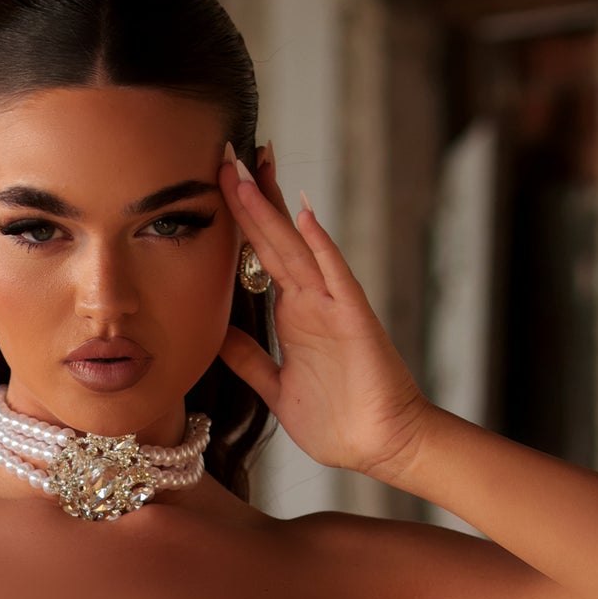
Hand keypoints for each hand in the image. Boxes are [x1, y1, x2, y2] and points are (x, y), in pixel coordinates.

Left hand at [218, 144, 434, 484]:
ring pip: (297, 247)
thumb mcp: (275, 387)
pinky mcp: (355, 321)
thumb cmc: (336, 421)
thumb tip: (215, 334)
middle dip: (249, 197)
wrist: (382, 448)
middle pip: (274, 239)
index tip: (216, 182)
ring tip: (251, 167)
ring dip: (273, 209)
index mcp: (292, 315)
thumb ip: (248, 358)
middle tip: (226, 151)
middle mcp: (311, 302)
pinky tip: (305, 216)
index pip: (259, 256)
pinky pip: (337, 277)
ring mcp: (333, 307)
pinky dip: (322, 246)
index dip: (238, 221)